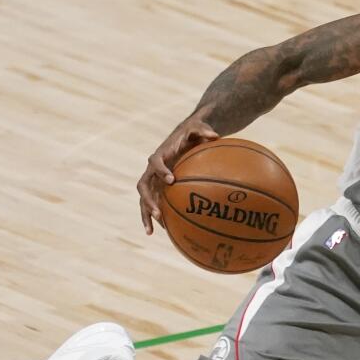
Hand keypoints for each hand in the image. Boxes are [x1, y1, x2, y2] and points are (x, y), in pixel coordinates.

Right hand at [136, 118, 218, 234]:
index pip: (155, 162)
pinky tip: (163, 231)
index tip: (171, 179)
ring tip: (152, 231)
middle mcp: (152, 169)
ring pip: (144, 199)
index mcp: (160, 155)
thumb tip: (215, 135)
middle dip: (148, 200)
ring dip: (147, 214)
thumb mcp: (197, 128)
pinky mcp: (157, 188)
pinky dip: (155, 217)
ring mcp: (153, 180)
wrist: (185, 137)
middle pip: (143, 185)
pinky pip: (153, 204)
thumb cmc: (192, 133)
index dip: (161, 171)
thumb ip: (203, 130)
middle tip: (158, 212)